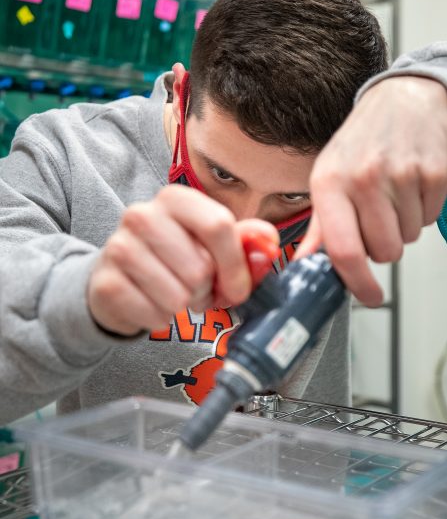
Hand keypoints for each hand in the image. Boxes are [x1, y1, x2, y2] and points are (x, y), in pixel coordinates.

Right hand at [87, 185, 278, 335]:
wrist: (118, 277)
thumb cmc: (173, 258)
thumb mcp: (210, 244)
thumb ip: (244, 241)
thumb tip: (268, 242)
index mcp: (175, 199)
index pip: (218, 226)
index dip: (235, 265)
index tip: (239, 288)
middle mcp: (142, 215)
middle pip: (200, 267)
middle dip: (206, 290)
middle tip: (196, 289)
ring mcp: (118, 247)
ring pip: (178, 295)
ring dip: (184, 306)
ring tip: (174, 295)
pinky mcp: (105, 283)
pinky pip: (154, 315)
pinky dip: (161, 319)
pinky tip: (152, 304)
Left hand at [296, 76, 446, 304]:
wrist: (404, 99)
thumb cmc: (362, 142)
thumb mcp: (330, 177)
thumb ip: (320, 227)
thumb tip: (306, 264)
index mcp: (329, 182)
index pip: (342, 250)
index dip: (357, 282)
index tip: (369, 295)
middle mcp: (363, 177)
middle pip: (383, 251)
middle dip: (384, 247)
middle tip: (379, 218)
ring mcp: (401, 174)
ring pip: (409, 239)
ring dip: (404, 227)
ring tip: (395, 195)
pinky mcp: (435, 172)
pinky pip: (431, 220)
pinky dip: (424, 211)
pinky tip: (412, 185)